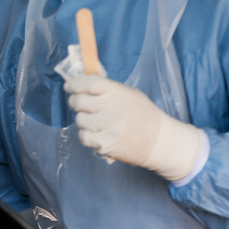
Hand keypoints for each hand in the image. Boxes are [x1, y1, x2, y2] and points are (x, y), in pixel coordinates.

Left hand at [64, 75, 200, 180]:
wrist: (159, 141)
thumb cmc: (142, 114)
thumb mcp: (129, 94)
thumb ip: (107, 89)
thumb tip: (80, 83)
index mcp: (119, 93)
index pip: (89, 83)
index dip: (74, 84)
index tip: (69, 86)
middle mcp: (114, 109)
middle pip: (79, 102)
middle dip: (75, 102)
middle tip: (80, 104)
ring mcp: (109, 128)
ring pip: (80, 120)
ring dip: (83, 120)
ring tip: (94, 121)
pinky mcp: (106, 145)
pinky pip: (84, 137)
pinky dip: (87, 136)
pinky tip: (97, 134)